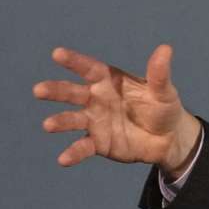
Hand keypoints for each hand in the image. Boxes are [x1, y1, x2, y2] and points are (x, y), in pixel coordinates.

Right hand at [34, 44, 201, 176]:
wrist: (169, 139)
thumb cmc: (163, 108)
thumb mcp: (164, 91)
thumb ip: (159, 73)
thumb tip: (165, 49)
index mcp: (109, 81)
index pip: (89, 69)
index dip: (74, 62)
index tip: (57, 54)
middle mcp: (96, 99)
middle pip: (73, 92)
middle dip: (56, 91)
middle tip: (39, 90)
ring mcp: (95, 121)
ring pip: (72, 119)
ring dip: (60, 121)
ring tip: (48, 125)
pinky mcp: (98, 142)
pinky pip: (83, 147)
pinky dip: (73, 153)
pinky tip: (63, 159)